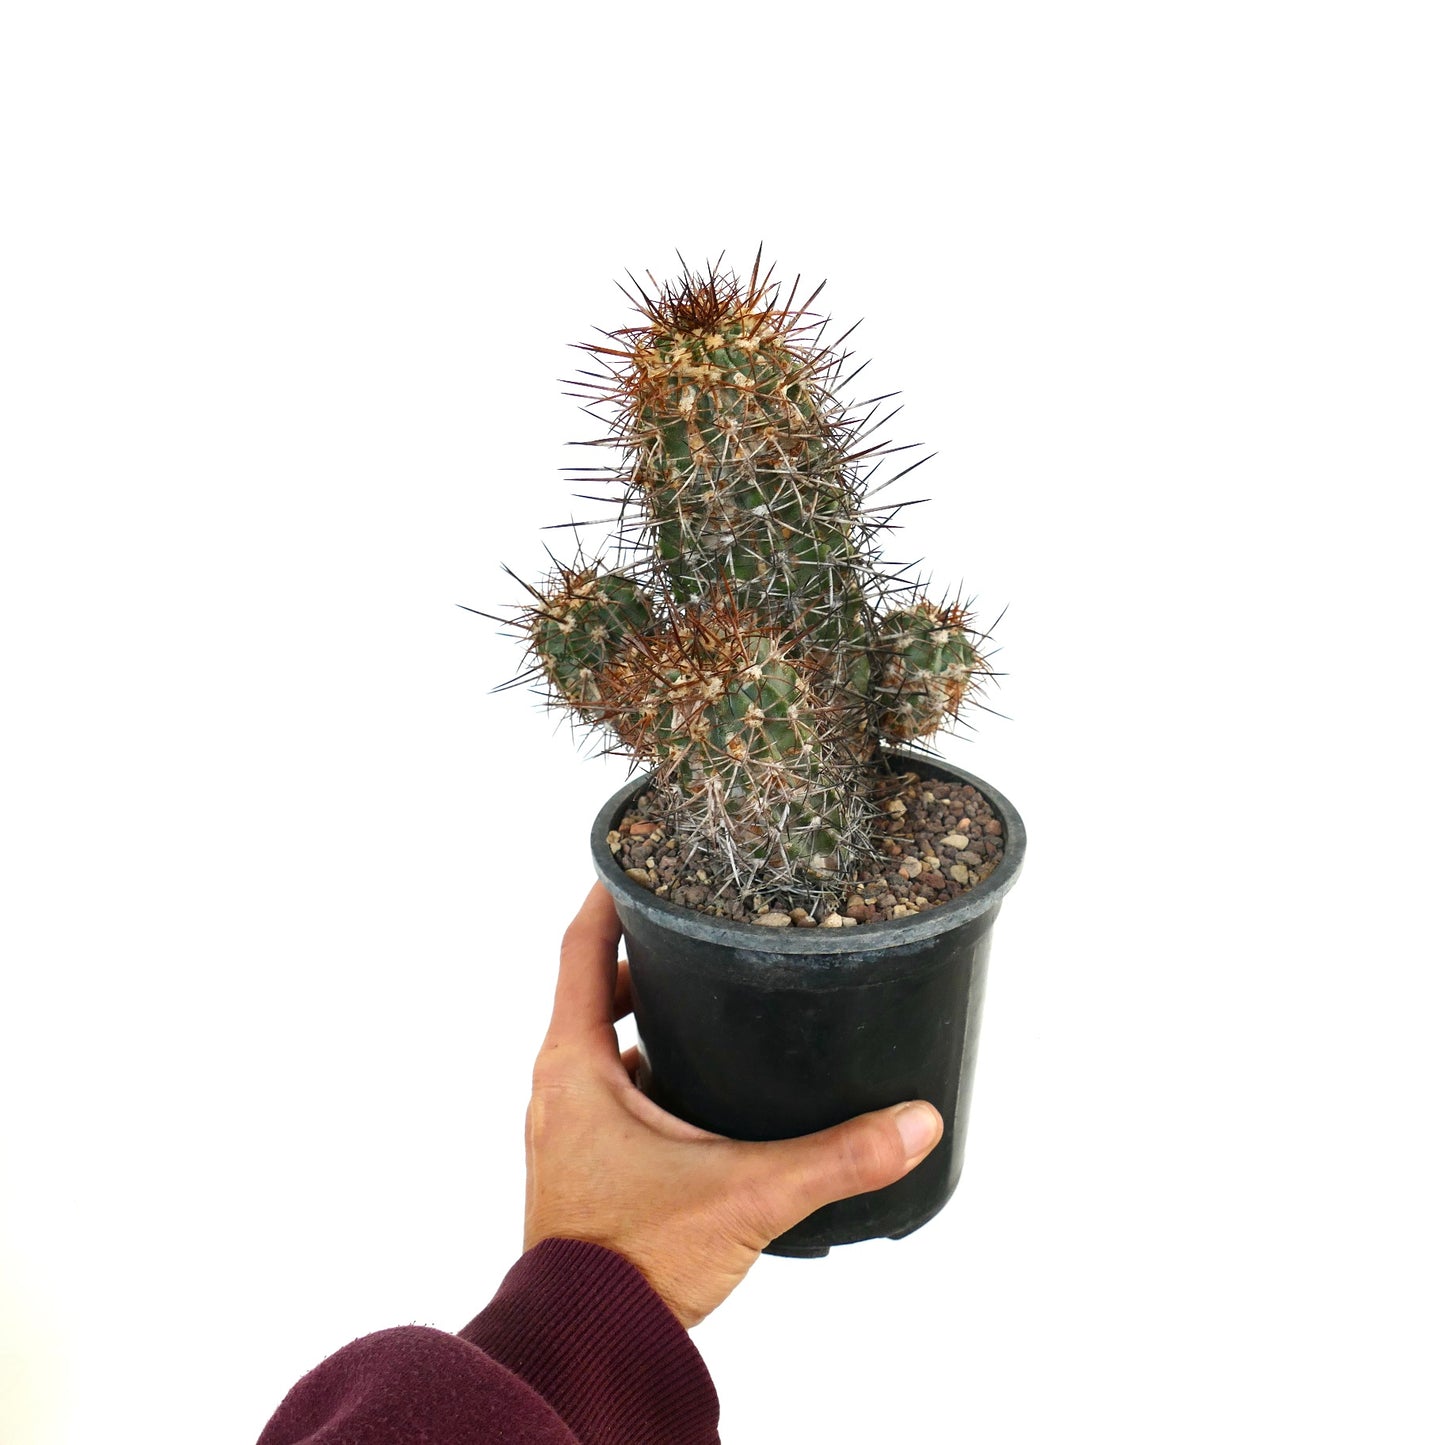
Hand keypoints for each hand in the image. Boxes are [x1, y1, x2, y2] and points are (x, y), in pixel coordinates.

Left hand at [522, 882, 944, 1327]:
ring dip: (648, 1018)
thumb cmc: (634, 1262)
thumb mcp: (745, 1195)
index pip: (581, 950)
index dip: (607, 896)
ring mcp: (570, 1129)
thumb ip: (835, 1158)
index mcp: (575, 1066)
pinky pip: (615, 1092)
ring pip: (605, 1045)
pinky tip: (706, 1085)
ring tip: (713, 994)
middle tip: (702, 925)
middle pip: (594, 990)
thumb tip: (915, 1122)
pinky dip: (650, 1072)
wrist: (588, 1346)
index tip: (636, 856)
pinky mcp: (588, 1165)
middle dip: (646, 955)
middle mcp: (561, 1087)